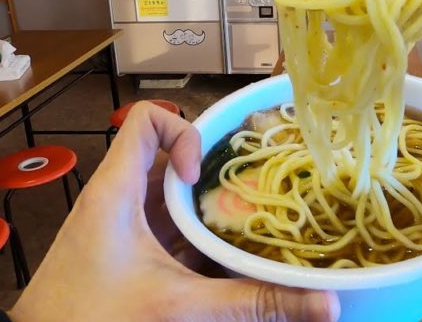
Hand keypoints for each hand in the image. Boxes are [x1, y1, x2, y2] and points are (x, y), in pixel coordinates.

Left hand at [10, 102, 339, 320]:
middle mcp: (115, 199)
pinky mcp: (122, 254)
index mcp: (116, 190)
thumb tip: (327, 305)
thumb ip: (252, 303)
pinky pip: (165, 230)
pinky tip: (222, 262)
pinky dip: (194, 238)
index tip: (203, 178)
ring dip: (207, 211)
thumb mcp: (180, 307)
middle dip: (214, 177)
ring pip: (170, 199)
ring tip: (247, 227)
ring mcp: (118, 228)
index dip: (184, 133)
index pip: (147, 119)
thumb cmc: (93, 320)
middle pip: (169, 159)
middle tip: (251, 200)